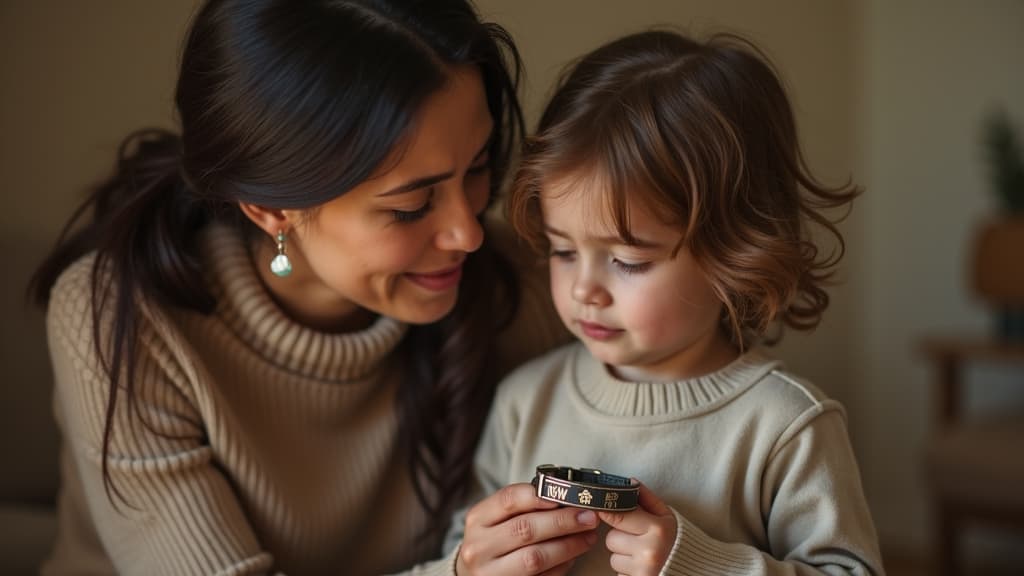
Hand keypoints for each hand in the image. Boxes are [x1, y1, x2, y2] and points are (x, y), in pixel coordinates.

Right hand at [457, 482, 599, 575]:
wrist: (475, 575)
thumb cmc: (493, 542)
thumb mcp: (496, 519)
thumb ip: (523, 507)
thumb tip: (566, 496)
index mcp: (477, 520)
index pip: (508, 499)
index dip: (540, 495)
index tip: (566, 495)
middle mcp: (479, 547)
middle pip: (525, 529)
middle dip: (563, 521)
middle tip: (588, 516)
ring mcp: (491, 573)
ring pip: (535, 557)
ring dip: (568, 545)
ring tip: (588, 536)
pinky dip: (561, 566)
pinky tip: (573, 556)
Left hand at [597, 483, 676, 575]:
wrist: (694, 568)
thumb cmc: (677, 540)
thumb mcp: (666, 515)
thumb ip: (646, 498)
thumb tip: (629, 482)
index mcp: (657, 529)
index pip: (617, 516)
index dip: (607, 511)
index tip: (600, 508)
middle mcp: (649, 551)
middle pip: (612, 539)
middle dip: (620, 537)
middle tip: (636, 537)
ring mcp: (643, 571)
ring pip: (613, 558)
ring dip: (622, 555)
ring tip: (641, 553)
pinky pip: (619, 573)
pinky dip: (627, 569)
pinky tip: (641, 565)